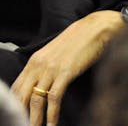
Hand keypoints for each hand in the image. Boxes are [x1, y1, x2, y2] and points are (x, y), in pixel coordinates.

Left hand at [11, 10, 125, 125]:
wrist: (96, 28)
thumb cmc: (79, 40)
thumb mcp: (56, 52)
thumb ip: (46, 66)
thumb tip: (43, 83)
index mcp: (34, 60)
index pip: (16, 87)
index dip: (15, 104)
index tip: (17, 115)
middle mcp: (38, 65)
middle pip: (21, 95)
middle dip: (20, 113)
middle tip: (22, 125)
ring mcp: (51, 69)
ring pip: (36, 99)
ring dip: (34, 119)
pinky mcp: (65, 72)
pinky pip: (54, 98)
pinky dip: (52, 113)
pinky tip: (52, 123)